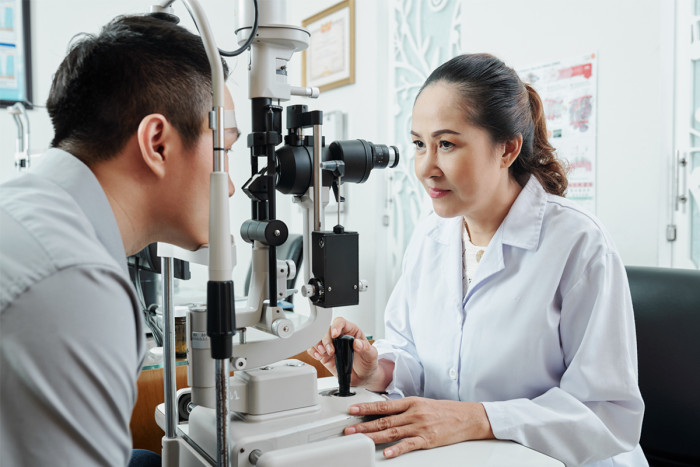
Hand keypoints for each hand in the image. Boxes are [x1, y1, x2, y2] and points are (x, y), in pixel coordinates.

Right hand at [306, 317, 379, 386]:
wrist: (363, 377)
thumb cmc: (367, 362)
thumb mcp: (371, 355)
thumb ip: (365, 348)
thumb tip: (357, 343)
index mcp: (351, 331)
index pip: (341, 322)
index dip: (336, 326)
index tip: (335, 334)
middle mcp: (339, 336)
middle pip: (327, 330)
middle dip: (326, 339)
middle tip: (330, 351)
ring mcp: (331, 345)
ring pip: (318, 338)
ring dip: (317, 344)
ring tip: (322, 353)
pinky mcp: (325, 355)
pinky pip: (314, 349)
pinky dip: (313, 351)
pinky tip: (318, 356)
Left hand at [344, 397, 493, 457]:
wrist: (467, 417)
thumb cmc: (445, 411)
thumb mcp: (423, 404)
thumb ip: (404, 408)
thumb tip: (385, 411)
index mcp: (411, 403)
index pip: (384, 406)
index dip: (367, 408)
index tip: (353, 410)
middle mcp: (414, 413)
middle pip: (384, 420)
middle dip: (364, 425)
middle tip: (349, 429)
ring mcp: (420, 427)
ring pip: (392, 432)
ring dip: (374, 436)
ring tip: (360, 439)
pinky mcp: (428, 439)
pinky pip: (409, 444)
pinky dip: (397, 449)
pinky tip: (387, 453)